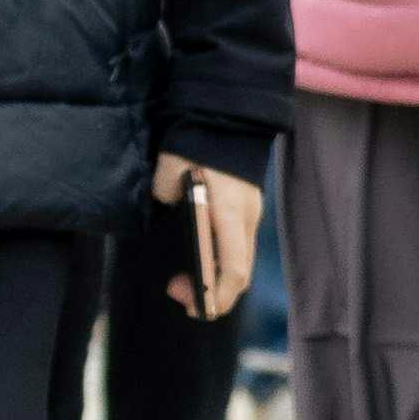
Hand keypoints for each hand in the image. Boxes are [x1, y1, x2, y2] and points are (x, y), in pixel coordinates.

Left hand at [151, 153, 261, 318]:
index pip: (233, 269)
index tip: (193, 307)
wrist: (225, 112)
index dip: (217, 297)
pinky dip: (219, 259)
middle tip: (176, 293)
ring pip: (239, 258)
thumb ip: (167, 195)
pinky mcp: (247, 206)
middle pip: (239, 271)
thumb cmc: (195, 141)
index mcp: (230, 211)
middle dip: (211, 292)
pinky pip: (236, 244)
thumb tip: (170, 206)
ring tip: (182, 280)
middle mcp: (247, 216)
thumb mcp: (170, 170)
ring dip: (214, 275)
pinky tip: (198, 257)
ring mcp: (251, 211)